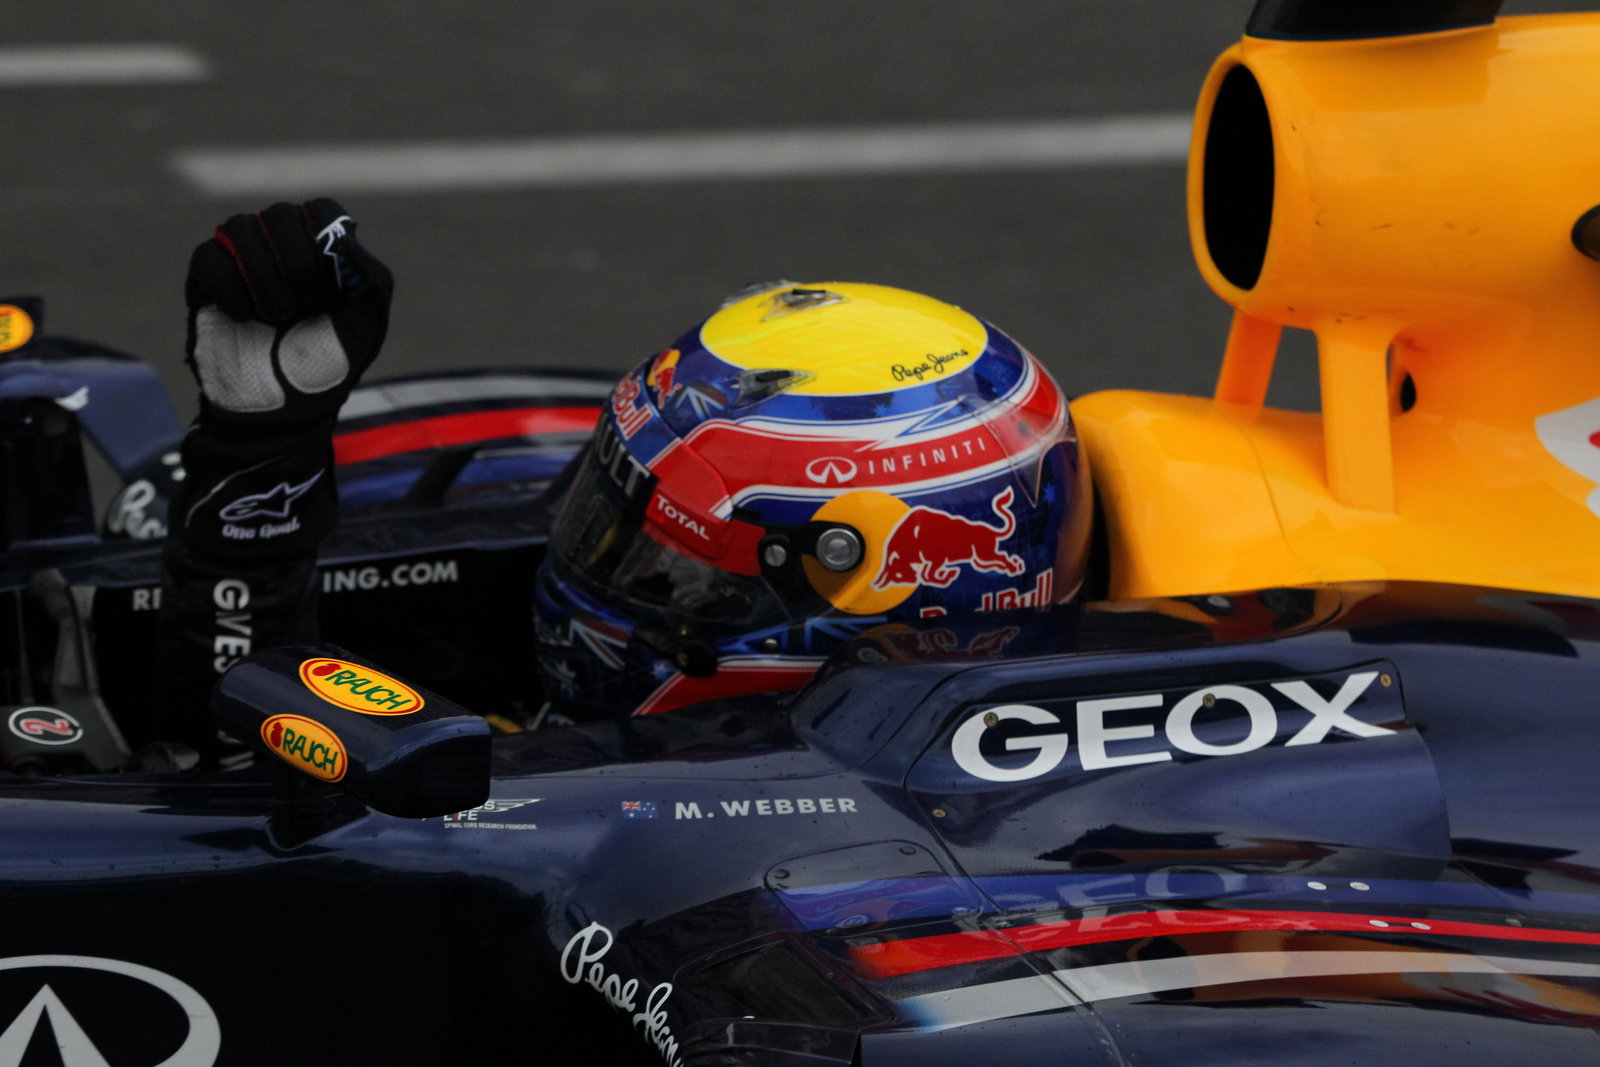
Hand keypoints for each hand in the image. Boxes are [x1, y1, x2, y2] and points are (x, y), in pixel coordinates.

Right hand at [185, 198, 392, 427]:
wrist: (282, 411)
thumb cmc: (326, 366)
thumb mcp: (365, 329)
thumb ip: (372, 281)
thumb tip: (346, 238)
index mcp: (321, 250)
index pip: (322, 209)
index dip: (327, 242)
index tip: (333, 286)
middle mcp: (279, 245)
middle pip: (281, 214)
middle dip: (298, 266)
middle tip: (306, 310)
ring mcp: (240, 259)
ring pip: (239, 227)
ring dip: (264, 277)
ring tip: (277, 318)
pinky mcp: (205, 280)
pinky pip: (208, 256)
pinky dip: (230, 288)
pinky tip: (246, 318)